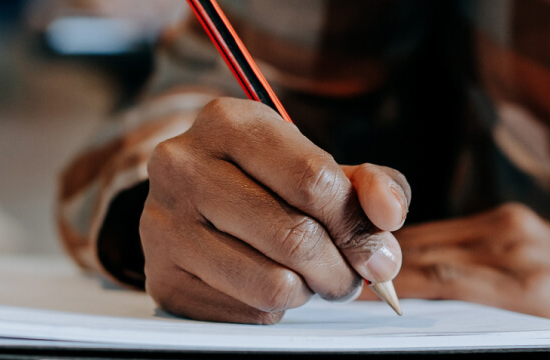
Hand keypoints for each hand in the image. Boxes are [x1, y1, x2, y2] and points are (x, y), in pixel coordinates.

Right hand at [140, 98, 410, 323]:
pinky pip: (246, 312)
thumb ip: (369, 184)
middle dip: (341, 270)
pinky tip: (264, 283)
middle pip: (295, 238)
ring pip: (273, 284)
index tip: (380, 252)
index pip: (314, 181)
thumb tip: (387, 217)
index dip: (359, 226)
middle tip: (349, 277)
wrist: (194, 207)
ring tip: (310, 279)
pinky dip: (272, 308)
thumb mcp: (320, 166)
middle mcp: (183, 165)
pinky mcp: (161, 276)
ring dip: (309, 292)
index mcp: (228, 121)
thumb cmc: (267, 183)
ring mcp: (164, 223)